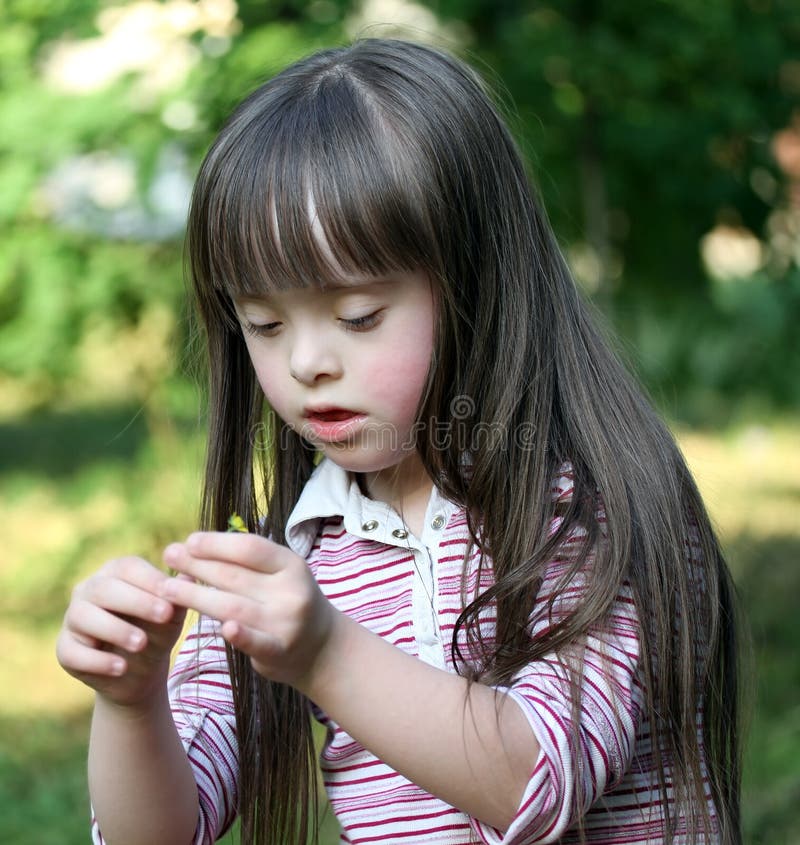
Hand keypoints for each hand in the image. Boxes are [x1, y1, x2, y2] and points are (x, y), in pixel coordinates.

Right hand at [56, 557, 185, 709]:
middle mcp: (88, 590)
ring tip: (141, 642)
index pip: (127, 567)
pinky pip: (72, 652)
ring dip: (114, 628)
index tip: (173, 594)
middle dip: (136, 601)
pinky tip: (120, 667)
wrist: (142, 671)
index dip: (150, 580)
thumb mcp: (173, 613)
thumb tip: (191, 574)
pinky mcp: (65, 650)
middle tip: (164, 616)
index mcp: (115, 573)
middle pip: (104, 588)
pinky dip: (97, 660)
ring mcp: (73, 619)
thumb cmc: (158, 630)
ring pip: (82, 616)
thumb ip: (179, 594)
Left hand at [161, 532, 336, 689]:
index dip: (217, 543)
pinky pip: (257, 642)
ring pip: (233, 607)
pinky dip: (242, 636)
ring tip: (166, 588)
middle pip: (235, 576)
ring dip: (196, 597)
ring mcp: (287, 622)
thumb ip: (248, 562)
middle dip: (197, 565)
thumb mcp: (281, 573)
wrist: (323, 647)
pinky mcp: (280, 651)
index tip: (189, 541)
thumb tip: (196, 545)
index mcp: (291, 565)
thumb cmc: (290, 601)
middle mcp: (291, 591)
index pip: (250, 548)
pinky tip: (223, 629)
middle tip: (168, 555)